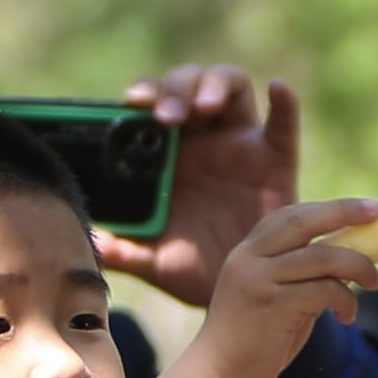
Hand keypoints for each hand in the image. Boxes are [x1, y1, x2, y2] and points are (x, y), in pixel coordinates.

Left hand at [101, 63, 299, 306]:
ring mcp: (242, 145)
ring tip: (203, 106)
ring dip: (214, 85)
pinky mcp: (277, 160)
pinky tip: (277, 87)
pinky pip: (284, 124)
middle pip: (190, 85)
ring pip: (231, 88)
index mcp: (169, 153)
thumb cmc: (195, 270)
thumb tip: (93, 243)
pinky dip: (284, 102)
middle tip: (166, 117)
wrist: (244, 292)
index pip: (155, 104)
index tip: (134, 102)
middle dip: (176, 89)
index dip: (146, 92)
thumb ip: (123, 251)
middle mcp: (204, 139)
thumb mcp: (154, 261)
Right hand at [173, 193, 377, 377]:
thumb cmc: (254, 339)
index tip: (363, 208)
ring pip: (321, 257)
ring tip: (375, 281)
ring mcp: (258, 281)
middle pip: (303, 222)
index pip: (290, 216)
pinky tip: (347, 317)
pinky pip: (323, 291)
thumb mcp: (274, 296)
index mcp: (247, 252)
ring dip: (358, 266)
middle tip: (377, 213)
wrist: (218, 376)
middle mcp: (249, 259)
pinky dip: (346, 300)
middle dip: (344, 212)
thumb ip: (302, 275)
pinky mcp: (272, 307)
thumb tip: (350, 261)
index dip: (328, 208)